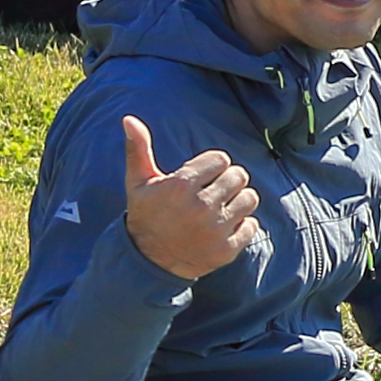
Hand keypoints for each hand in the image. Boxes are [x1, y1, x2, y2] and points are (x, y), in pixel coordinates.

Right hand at [121, 114, 260, 282]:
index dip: (212, 166)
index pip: (221, 159)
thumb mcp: (138, 182)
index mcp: (181, 186)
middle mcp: (200, 207)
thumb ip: (138, 148)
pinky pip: (251, 225)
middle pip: (239, 176)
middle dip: (228, 180)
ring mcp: (215, 230)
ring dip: (239, 200)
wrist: (148, 262)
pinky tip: (224, 227)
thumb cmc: (146, 215)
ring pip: (250, 198)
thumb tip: (129, 118)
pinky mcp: (226, 250)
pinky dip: (242, 225)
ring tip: (222, 206)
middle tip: (214, 190)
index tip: (201, 177)